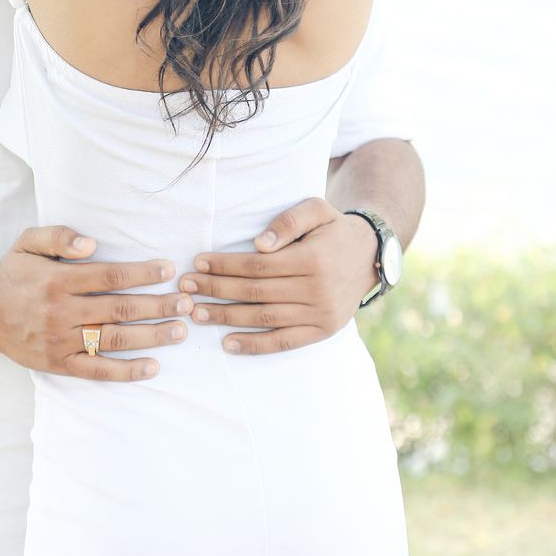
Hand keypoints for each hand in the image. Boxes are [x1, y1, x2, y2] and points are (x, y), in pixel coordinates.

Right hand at [0, 225, 191, 379]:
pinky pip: (97, 370)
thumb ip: (59, 235)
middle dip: (158, 306)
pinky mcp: (59, 364)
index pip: (110, 276)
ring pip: (114, 339)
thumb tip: (91, 243)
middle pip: (120, 309)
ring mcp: (61, 341)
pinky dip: (127, 371)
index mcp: (58, 280)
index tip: (169, 270)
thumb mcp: (28, 242)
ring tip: (180, 330)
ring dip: (152, 336)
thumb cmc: (14, 273)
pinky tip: (153, 366)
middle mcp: (62, 312)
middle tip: (187, 302)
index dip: (143, 273)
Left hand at [177, 198, 378, 355]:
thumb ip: (288, 221)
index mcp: (313, 259)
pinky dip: (255, 346)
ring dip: (226, 318)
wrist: (369, 256)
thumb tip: (258, 244)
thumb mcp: (317, 209)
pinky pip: (284, 342)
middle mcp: (317, 290)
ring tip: (197, 313)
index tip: (197, 264)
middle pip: (255, 293)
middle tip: (185, 289)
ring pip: (265, 319)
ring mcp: (320, 314)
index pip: (258, 266)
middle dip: (216, 291)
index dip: (225, 266)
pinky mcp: (322, 331)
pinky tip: (228, 344)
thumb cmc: (333, 229)